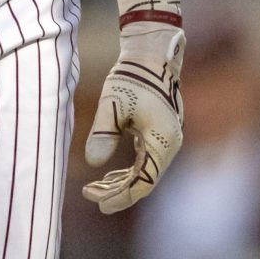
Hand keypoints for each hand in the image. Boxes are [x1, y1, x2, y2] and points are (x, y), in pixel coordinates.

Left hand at [82, 19, 183, 212]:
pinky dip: (129, 170)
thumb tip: (93, 163)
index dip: (122, 197)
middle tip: (89, 194)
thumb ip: (103, 134)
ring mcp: (167, 138)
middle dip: (117, 192)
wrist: (151, 54)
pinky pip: (146, 160)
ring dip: (121, 182)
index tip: (100, 205)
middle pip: (145, 180)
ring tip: (94, 187)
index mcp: (162, 141)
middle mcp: (169, 144)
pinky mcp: (160, 132)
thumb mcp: (112, 104)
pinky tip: (109, 176)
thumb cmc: (132, 76)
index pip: (144, 182)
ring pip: (145, 171)